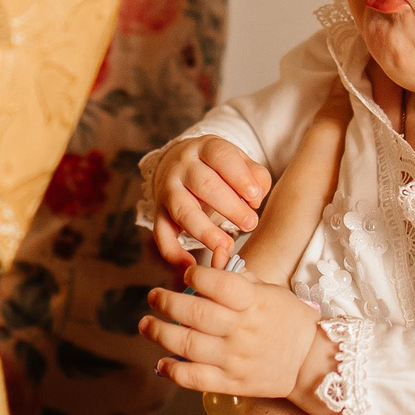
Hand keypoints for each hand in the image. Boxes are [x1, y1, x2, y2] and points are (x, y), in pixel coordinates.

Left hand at [141, 264, 331, 401]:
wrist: (311, 363)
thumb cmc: (288, 320)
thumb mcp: (270, 291)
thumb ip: (238, 277)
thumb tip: (215, 254)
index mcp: (254, 302)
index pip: (217, 284)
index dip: (196, 276)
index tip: (187, 275)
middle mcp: (242, 329)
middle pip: (194, 314)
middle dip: (166, 302)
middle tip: (153, 297)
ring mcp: (235, 358)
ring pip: (187, 345)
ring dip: (159, 333)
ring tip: (147, 324)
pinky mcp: (231, 383)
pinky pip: (194, 378)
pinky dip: (173, 370)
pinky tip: (161, 361)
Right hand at [152, 136, 271, 266]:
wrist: (181, 164)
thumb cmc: (220, 167)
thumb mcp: (239, 162)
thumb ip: (255, 177)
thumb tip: (255, 198)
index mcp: (205, 148)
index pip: (221, 157)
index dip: (240, 177)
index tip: (255, 198)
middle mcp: (182, 166)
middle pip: (204, 184)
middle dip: (230, 207)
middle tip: (250, 224)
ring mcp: (167, 189)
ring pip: (183, 210)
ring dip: (205, 231)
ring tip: (227, 246)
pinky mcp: (158, 212)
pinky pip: (161, 234)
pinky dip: (172, 253)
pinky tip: (190, 266)